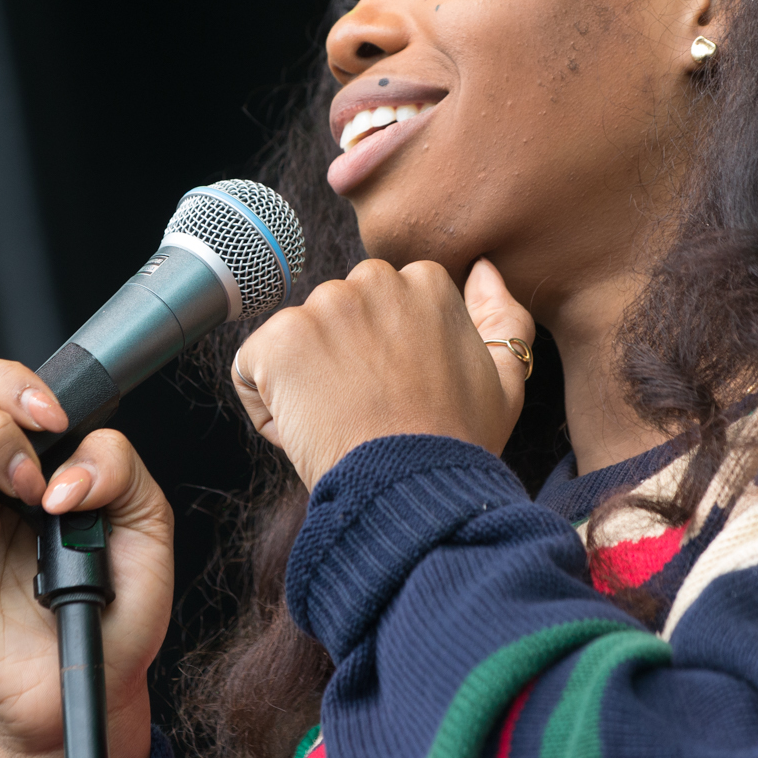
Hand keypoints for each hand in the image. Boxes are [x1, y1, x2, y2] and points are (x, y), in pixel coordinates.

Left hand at [232, 257, 534, 486]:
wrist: (411, 489)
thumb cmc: (457, 443)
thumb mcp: (505, 380)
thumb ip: (500, 316)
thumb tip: (483, 268)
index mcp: (425, 281)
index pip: (380, 310)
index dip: (386, 361)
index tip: (402, 396)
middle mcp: (373, 280)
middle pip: (336, 320)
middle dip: (342, 361)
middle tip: (371, 411)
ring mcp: (323, 307)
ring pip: (295, 344)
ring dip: (305, 383)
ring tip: (342, 424)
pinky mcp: (279, 339)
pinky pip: (252, 369)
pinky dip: (268, 406)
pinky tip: (305, 431)